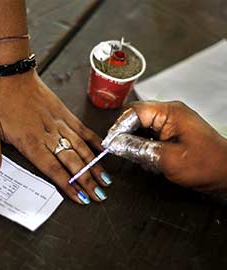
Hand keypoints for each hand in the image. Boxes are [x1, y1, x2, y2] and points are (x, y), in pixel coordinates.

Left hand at [0, 69, 111, 203]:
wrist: (10, 73)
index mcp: (30, 141)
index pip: (53, 169)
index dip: (68, 185)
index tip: (81, 197)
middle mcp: (48, 135)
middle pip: (72, 162)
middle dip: (87, 181)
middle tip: (100, 195)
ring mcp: (58, 123)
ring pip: (81, 148)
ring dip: (94, 165)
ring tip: (105, 179)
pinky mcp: (63, 113)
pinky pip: (81, 129)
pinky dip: (93, 140)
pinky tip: (102, 150)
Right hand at [108, 101, 226, 191]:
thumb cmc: (208, 164)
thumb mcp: (167, 159)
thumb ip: (138, 149)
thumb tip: (116, 144)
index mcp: (170, 112)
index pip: (133, 111)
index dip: (119, 127)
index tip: (111, 143)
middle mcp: (169, 113)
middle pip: (135, 117)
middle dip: (125, 134)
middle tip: (118, 149)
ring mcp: (170, 122)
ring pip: (140, 127)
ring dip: (133, 141)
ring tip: (134, 155)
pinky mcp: (170, 133)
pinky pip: (148, 134)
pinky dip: (142, 145)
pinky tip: (145, 156)